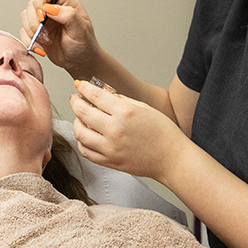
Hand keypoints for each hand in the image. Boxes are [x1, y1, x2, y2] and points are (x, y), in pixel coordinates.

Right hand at [19, 0, 100, 77]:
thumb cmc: (84, 45)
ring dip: (32, 32)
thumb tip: (50, 8)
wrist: (79, 62)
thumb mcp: (80, 30)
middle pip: (32, 4)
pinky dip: (29, 41)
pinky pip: (23, 31)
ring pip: (25, 17)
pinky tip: (41, 48)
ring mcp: (43, 20)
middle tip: (46, 35)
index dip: (41, 0)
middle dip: (35, 22)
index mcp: (65, 2)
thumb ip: (68, 16)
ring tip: (47, 42)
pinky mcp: (36, 31)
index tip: (42, 16)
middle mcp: (52, 8)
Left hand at [69, 79, 186, 180]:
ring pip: (80, 133)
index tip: (79, 85)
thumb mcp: (144, 108)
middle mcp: (115, 130)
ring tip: (80, 118)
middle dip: (75, 102)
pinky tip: (86, 135)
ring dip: (76, 122)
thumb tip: (104, 95)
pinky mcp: (110, 162)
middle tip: (75, 99)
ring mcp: (110, 148)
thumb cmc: (163, 133)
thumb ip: (121, 100)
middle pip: (82, 113)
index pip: (95, 96)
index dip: (83, 88)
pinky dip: (81, 141)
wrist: (172, 159)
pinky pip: (86, 151)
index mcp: (125, 113)